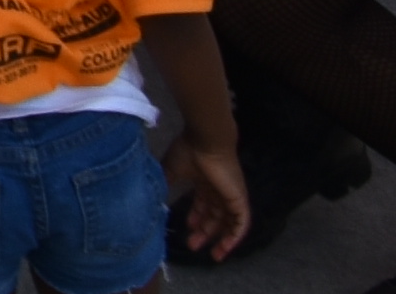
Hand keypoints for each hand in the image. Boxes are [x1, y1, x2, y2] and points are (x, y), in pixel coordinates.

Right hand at [166, 142, 248, 268]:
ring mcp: (231, 196)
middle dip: (204, 232)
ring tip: (213, 255)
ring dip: (221, 239)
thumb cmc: (188, 152)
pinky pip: (241, 223)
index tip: (186, 229)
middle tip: (192, 245)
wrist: (206, 141)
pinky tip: (227, 247)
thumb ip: (165, 184)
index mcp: (204, 182)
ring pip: (228, 222)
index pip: (203, 205)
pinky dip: (235, 236)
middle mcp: (219, 191)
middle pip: (214, 216)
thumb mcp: (171, 170)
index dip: (196, 218)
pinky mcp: (240, 200)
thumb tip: (154, 199)